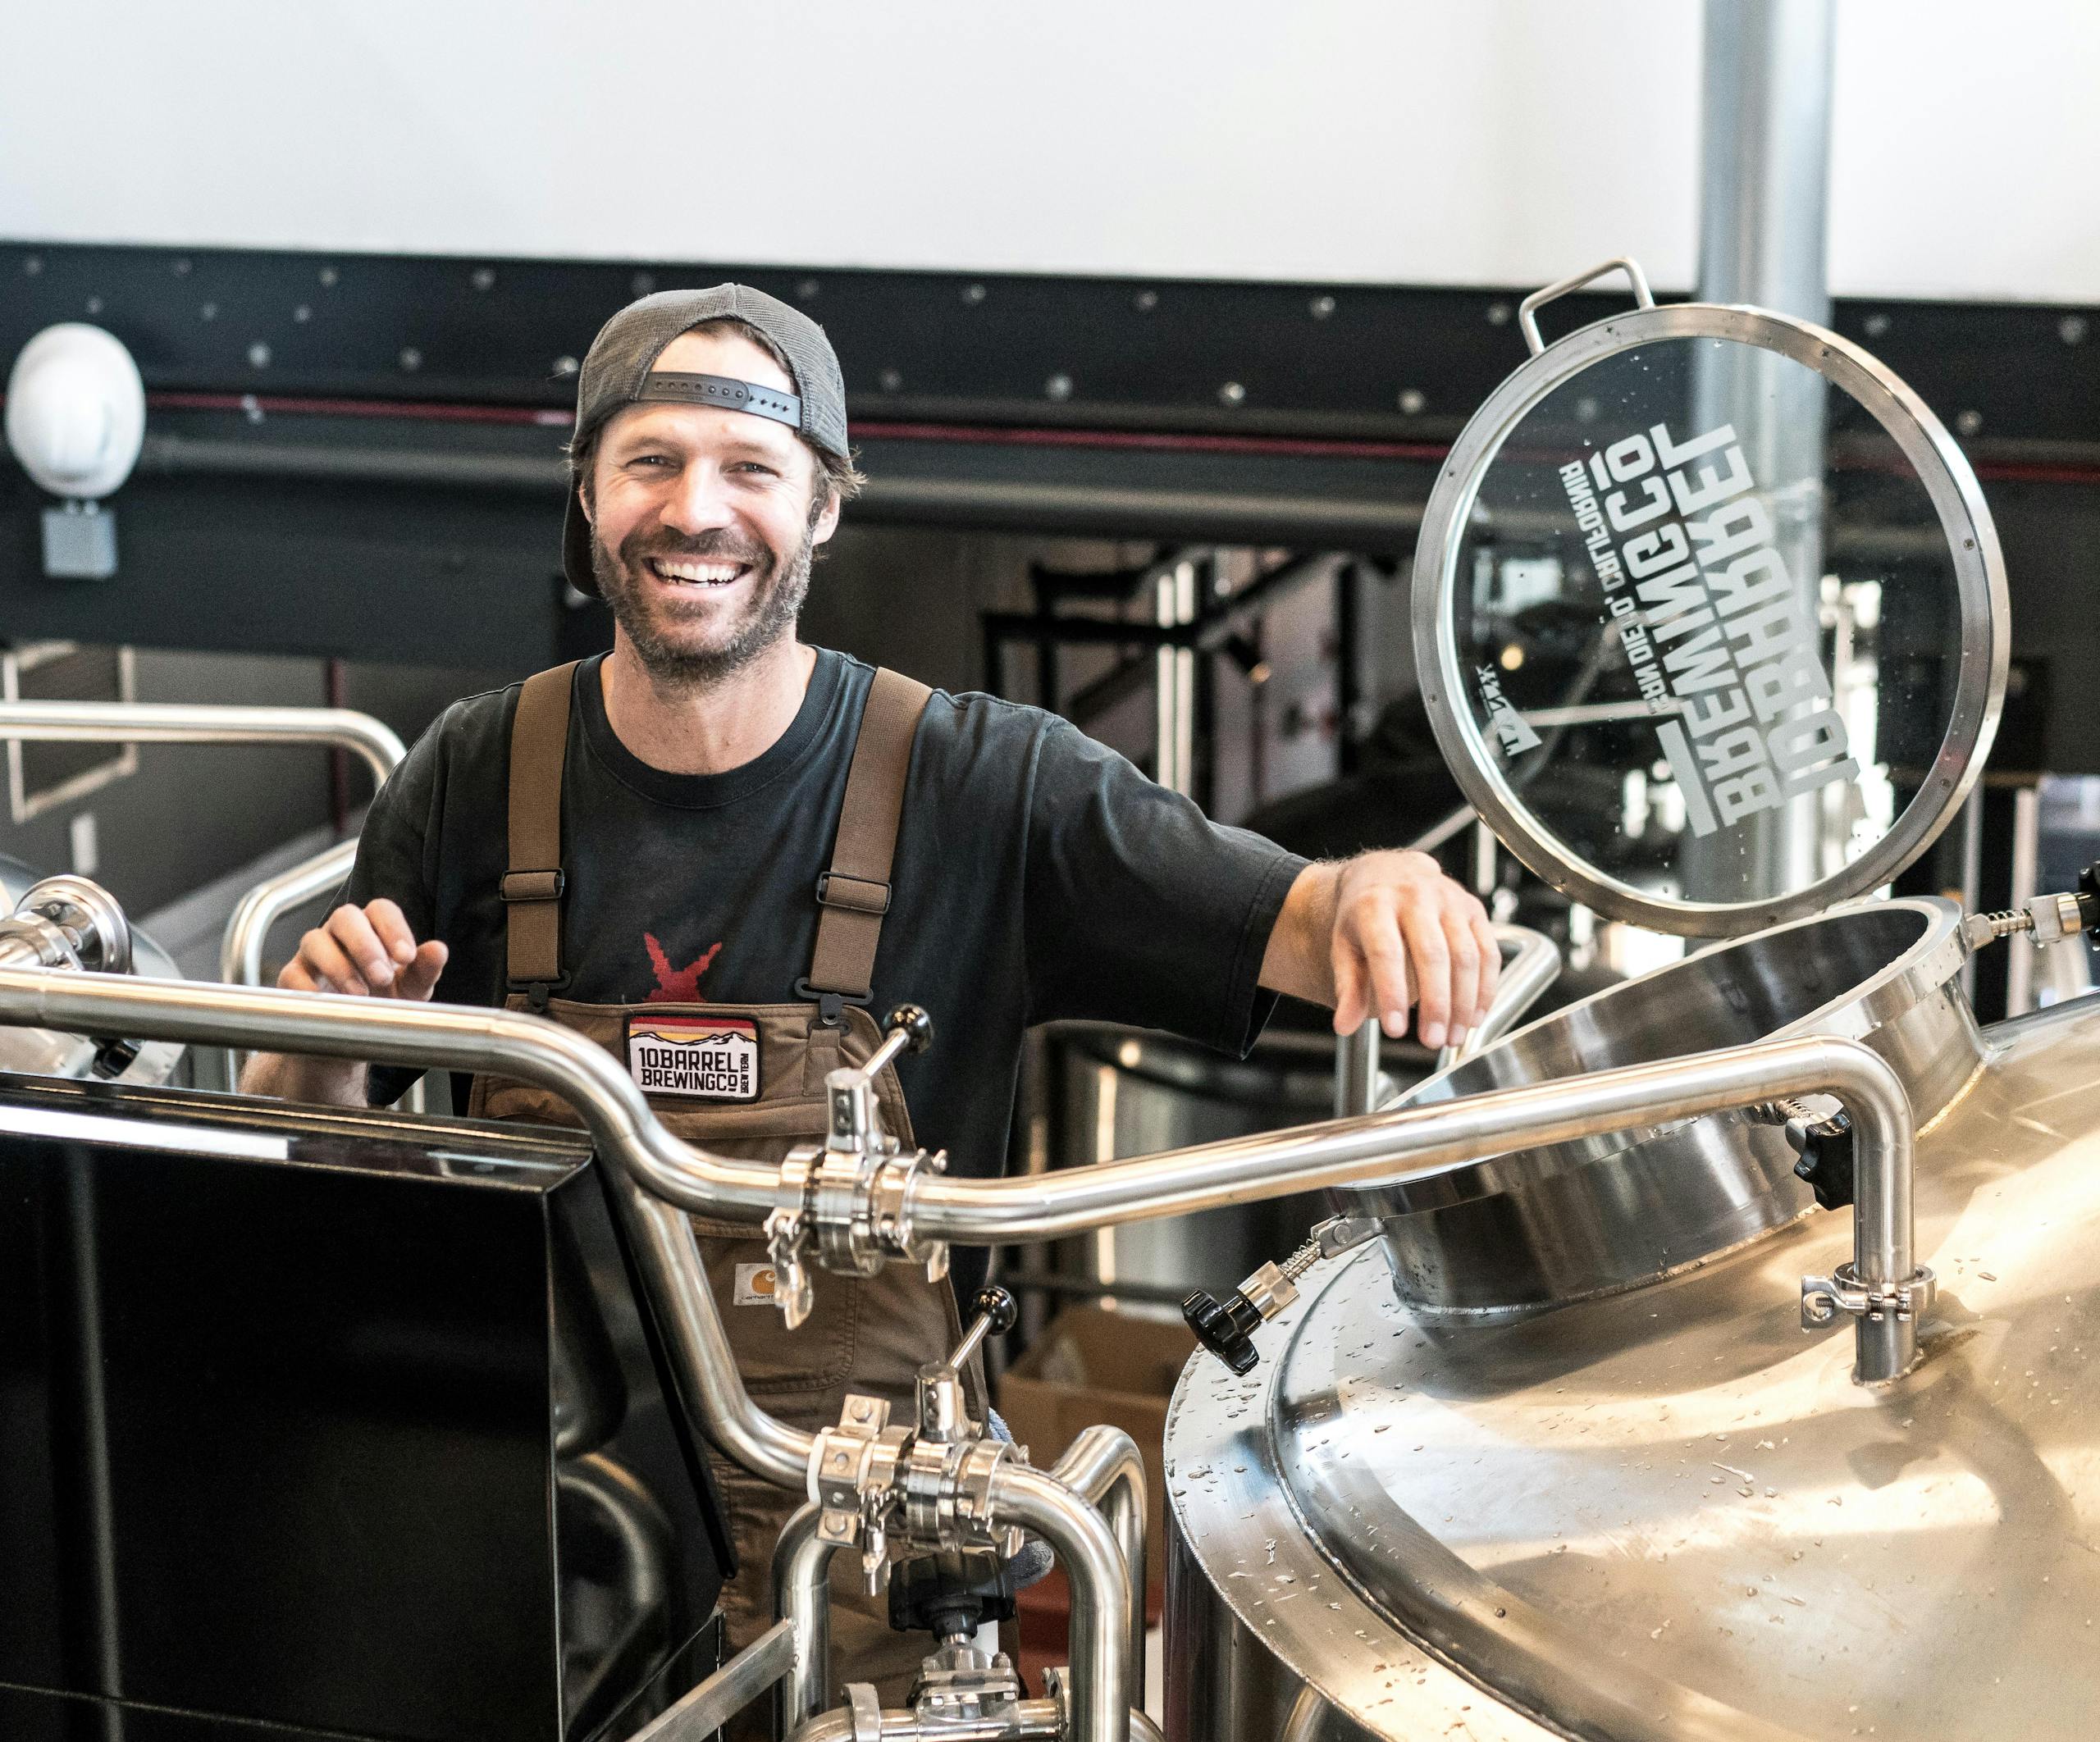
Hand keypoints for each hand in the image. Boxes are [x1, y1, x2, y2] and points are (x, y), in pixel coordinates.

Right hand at [280, 899, 447, 1000]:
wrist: (349, 1037)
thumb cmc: (382, 1002)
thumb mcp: (411, 989)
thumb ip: (425, 969)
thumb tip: (439, 950)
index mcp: (372, 928)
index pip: (381, 910)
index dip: (394, 928)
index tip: (408, 957)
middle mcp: (340, 933)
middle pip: (345, 917)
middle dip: (365, 945)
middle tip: (382, 977)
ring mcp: (313, 953)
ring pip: (315, 940)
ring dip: (339, 966)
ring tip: (359, 994)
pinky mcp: (291, 977)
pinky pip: (292, 974)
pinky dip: (307, 988)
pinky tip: (327, 1003)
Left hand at [1328, 850, 1496, 1049]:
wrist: (1387, 873)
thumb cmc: (1364, 915)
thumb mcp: (1345, 946)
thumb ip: (1348, 987)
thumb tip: (1345, 1025)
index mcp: (1375, 904)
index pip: (1386, 951)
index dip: (1392, 993)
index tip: (1395, 1031)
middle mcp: (1415, 896)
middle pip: (1432, 954)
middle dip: (1436, 1003)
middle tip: (1432, 1041)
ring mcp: (1449, 900)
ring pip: (1466, 955)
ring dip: (1464, 1002)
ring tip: (1453, 1037)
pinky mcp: (1474, 908)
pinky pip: (1488, 952)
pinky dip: (1486, 989)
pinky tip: (1475, 1017)